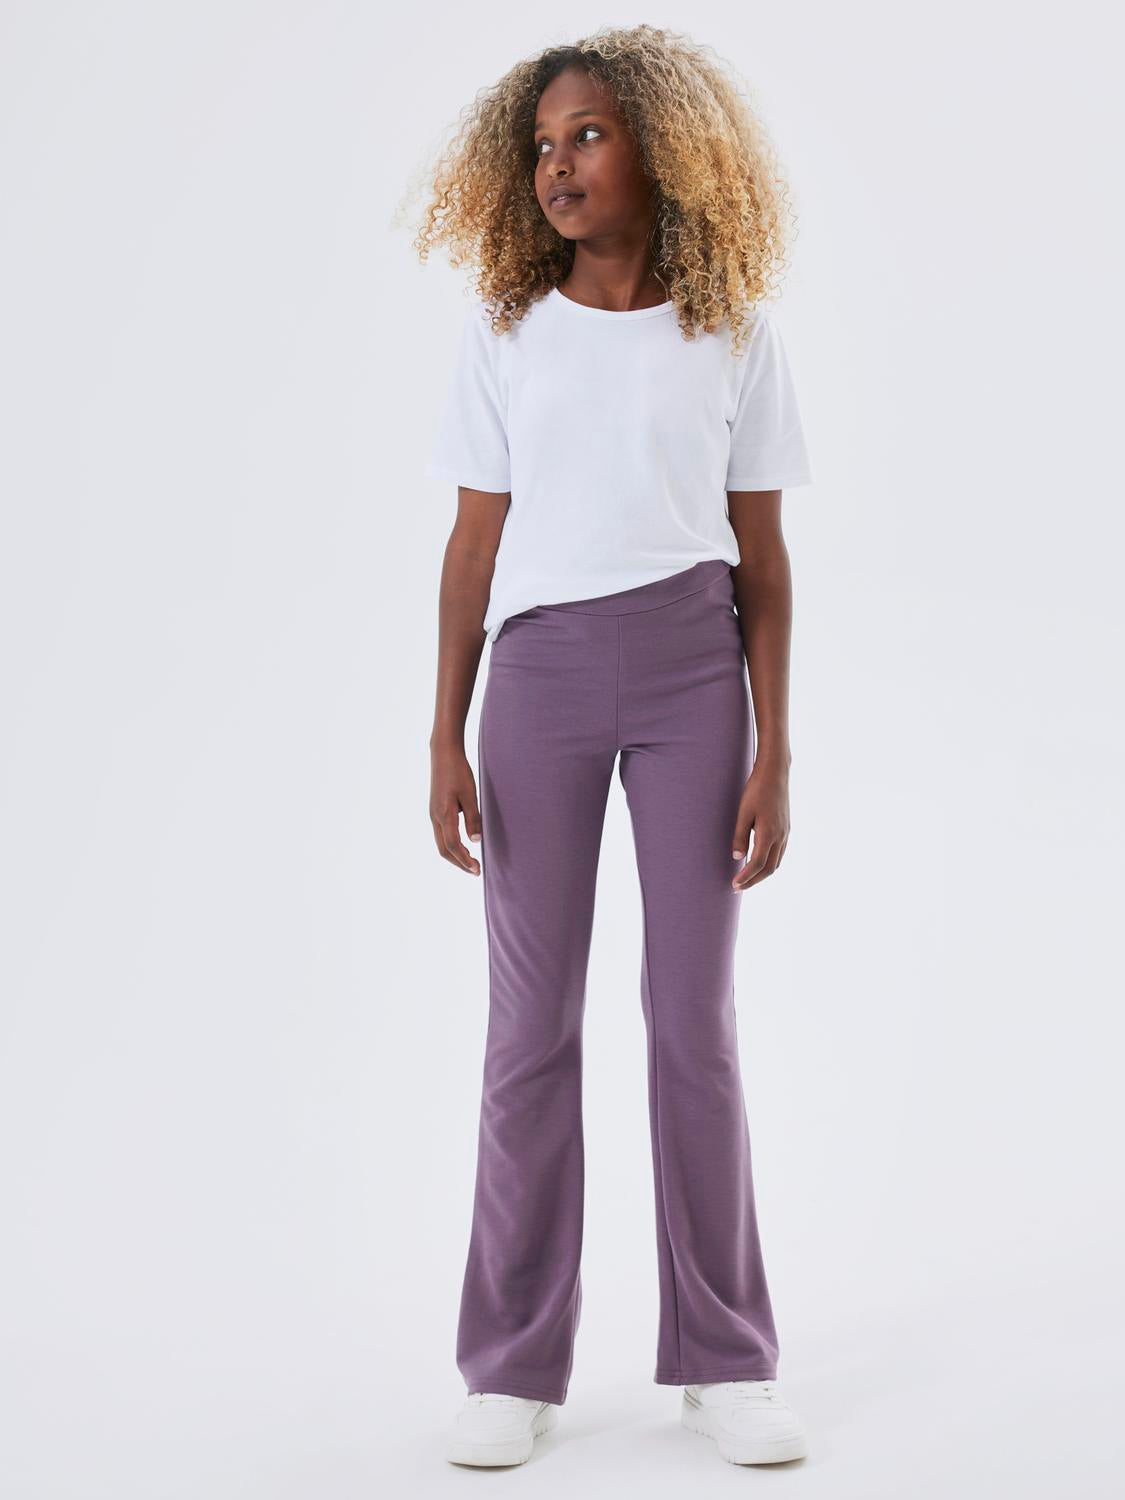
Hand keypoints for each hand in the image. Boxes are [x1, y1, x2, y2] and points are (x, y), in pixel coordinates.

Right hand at [429, 744, 481, 874]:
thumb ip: (473, 818)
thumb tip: (476, 840)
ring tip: (470, 862)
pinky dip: (451, 846)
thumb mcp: (470, 794)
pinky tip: (462, 846)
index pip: (453, 845)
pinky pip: (441, 835)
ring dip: (455, 856)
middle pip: (444, 850)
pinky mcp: (435, 810)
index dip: (465, 860)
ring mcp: (433, 814)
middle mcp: (435, 817)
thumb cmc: (458, 771)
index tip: (477, 869)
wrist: (443, 754)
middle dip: (459, 863)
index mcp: (444, 814)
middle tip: (476, 871)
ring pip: (441, 843)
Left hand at [731, 759, 789, 890]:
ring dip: (762, 873)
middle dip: (753, 880)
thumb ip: (740, 836)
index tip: (734, 885)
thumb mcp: (743, 812)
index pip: (757, 864)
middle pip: (769, 868)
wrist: (775, 773)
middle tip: (738, 887)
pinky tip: (759, 862)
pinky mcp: (786, 828)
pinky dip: (769, 863)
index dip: (745, 877)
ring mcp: (785, 833)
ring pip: (776, 862)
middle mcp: (780, 836)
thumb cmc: (756, 790)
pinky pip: (780, 853)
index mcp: (768, 833)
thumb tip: (737, 858)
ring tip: (747, 878)